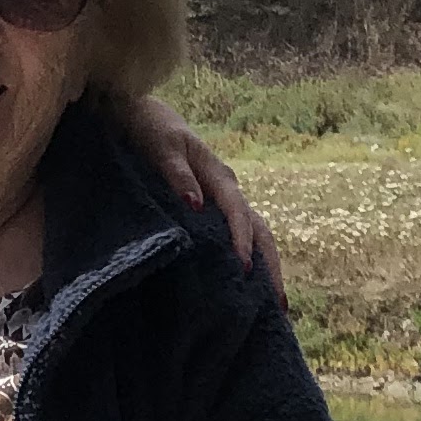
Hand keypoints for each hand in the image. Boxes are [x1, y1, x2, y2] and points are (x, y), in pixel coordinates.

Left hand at [120, 95, 283, 293]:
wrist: (141, 116)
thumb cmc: (151, 130)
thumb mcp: (161, 147)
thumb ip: (177, 174)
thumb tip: (196, 205)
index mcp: (219, 177)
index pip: (239, 213)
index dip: (243, 240)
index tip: (245, 269)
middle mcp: (227, 192)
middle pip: (259, 231)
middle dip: (271, 265)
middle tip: (280, 304)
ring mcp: (222, 202)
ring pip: (253, 237)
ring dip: (265, 267)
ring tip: (272, 305)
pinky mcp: (211, 211)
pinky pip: (234, 238)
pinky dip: (245, 260)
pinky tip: (245, 287)